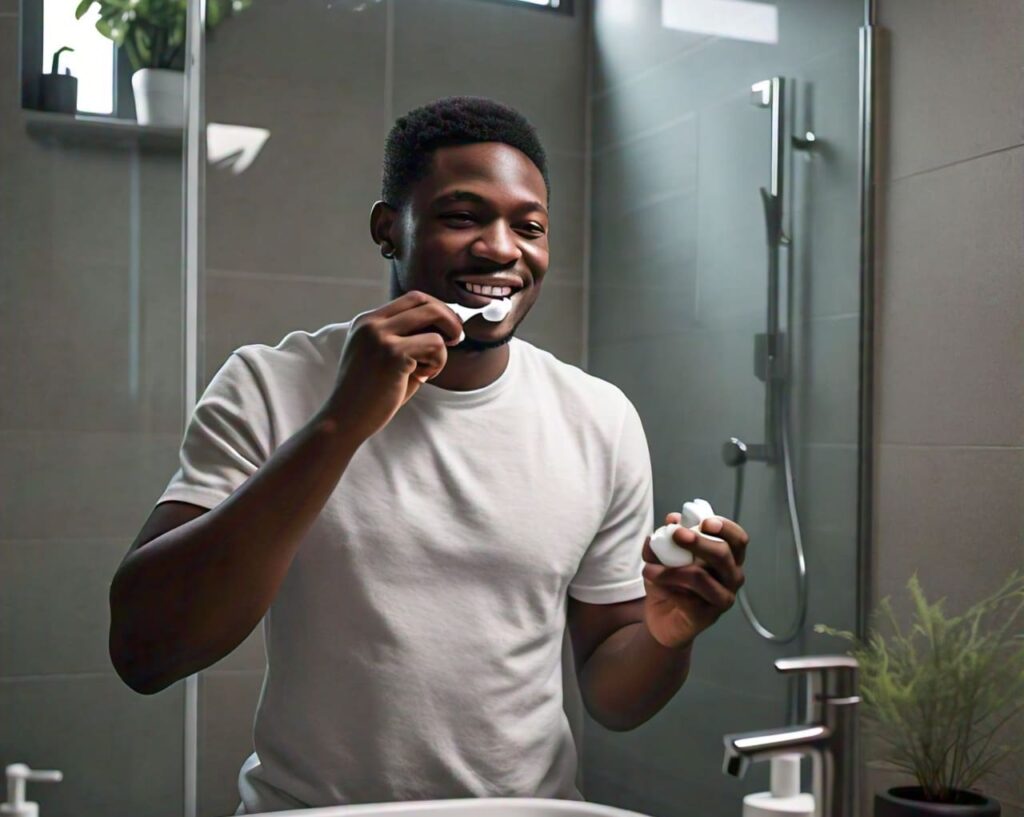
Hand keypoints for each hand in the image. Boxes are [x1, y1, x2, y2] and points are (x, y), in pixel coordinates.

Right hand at [324, 291, 463, 440]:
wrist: (345, 420)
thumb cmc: (370, 395)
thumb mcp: (385, 358)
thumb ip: (408, 340)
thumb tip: (448, 326)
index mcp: (367, 322)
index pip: (411, 299)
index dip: (436, 310)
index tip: (448, 329)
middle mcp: (371, 323)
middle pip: (423, 301)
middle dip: (448, 317)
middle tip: (456, 338)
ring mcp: (380, 336)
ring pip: (434, 317)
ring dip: (442, 345)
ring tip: (428, 369)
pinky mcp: (392, 353)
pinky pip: (436, 344)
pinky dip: (438, 361)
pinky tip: (423, 377)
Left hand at [641, 511, 748, 648]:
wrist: (663, 618)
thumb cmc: (671, 582)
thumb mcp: (664, 556)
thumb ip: (666, 538)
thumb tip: (671, 520)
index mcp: (728, 558)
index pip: (738, 539)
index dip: (725, 528)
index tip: (705, 521)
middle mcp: (731, 577)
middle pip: (723, 554)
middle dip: (699, 541)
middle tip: (677, 534)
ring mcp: (722, 598)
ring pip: (700, 577)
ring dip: (671, 569)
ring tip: (648, 568)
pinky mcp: (707, 616)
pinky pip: (685, 597)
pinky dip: (665, 586)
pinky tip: (653, 583)